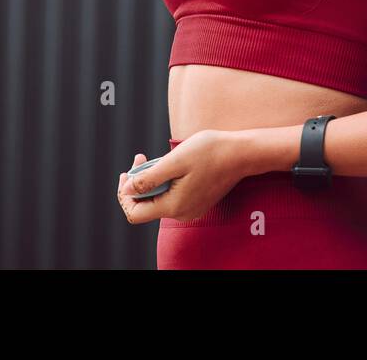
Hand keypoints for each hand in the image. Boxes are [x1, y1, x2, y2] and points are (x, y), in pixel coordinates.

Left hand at [116, 130, 243, 225]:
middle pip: (146, 206)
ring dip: (153, 181)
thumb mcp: (175, 161)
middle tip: (142, 158)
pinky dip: (167, 182)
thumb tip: (127, 190)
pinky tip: (173, 165)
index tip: (128, 172)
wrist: (242, 153)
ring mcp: (191, 209)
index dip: (125, 194)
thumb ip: (149, 179)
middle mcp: (182, 213)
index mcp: (174, 206)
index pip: (135, 213)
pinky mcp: (198, 202)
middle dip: (139, 183)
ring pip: (160, 200)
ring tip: (159, 159)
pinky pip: (173, 197)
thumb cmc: (210, 152)